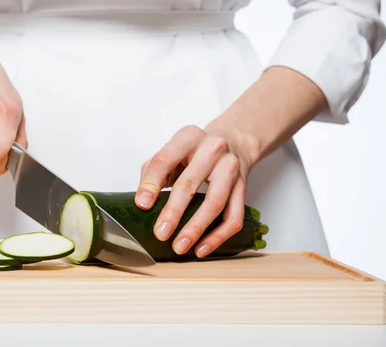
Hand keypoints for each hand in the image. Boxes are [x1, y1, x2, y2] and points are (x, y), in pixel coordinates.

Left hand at [135, 125, 253, 257]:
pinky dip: (217, 236)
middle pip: (190, 183)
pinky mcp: (243, 187)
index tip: (142, 205)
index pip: (165, 160)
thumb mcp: (172, 151)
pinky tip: (201, 248)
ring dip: (196, 228)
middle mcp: (212, 148)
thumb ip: (154, 172)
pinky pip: (233, 216)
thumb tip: (144, 202)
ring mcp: (231, 168)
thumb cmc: (194, 152)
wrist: (233, 141)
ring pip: (215, 203)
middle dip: (173, 212)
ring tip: (179, 246)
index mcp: (188, 137)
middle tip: (160, 233)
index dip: (151, 183)